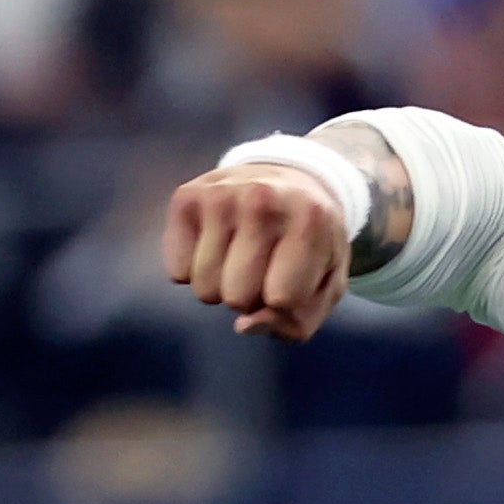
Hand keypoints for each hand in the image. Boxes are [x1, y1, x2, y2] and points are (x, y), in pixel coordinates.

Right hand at [164, 162, 353, 342]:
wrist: (287, 178)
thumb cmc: (310, 243)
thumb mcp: (326, 283)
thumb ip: (297, 320)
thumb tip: (243, 326)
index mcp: (309, 221)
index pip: (282, 299)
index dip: (284, 303)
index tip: (292, 277)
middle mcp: (262, 201)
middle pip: (237, 298)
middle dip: (250, 297)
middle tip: (262, 267)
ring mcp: (220, 196)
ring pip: (204, 289)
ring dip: (220, 286)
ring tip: (238, 256)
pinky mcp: (186, 197)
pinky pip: (178, 272)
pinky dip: (193, 270)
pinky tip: (215, 245)